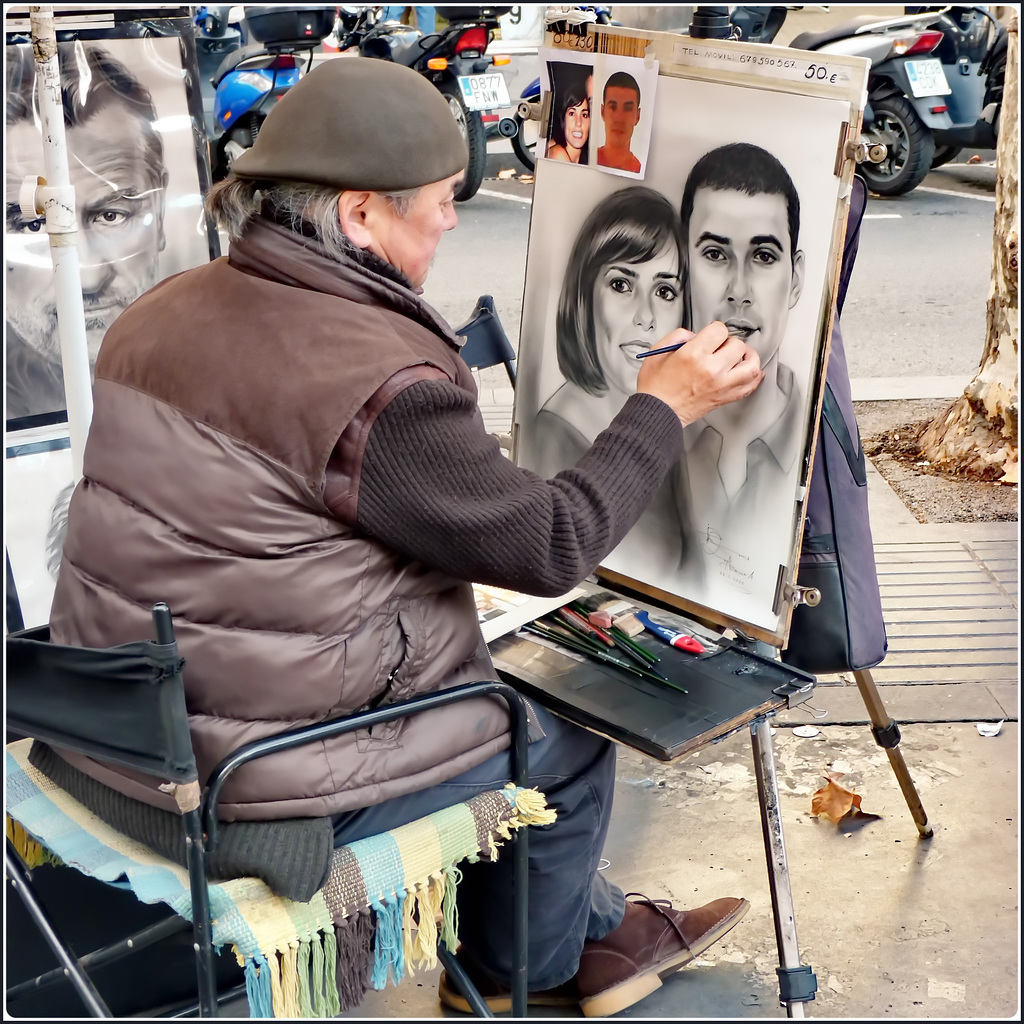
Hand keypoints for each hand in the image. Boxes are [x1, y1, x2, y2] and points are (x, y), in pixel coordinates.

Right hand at [636, 322, 763, 426]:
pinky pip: (749, 387)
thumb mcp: (657, 352)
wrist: (657, 412)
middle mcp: (711, 370)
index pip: (720, 330)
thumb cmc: (655, 388)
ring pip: (751, 366)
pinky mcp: (724, 398)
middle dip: (728, 343)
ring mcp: (721, 385)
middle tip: (720, 347)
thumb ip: (678, 336)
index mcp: (693, 355)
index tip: (711, 335)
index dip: (715, 330)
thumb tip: (694, 335)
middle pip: (737, 345)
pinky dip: (754, 378)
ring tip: (742, 355)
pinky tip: (749, 371)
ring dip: (749, 357)